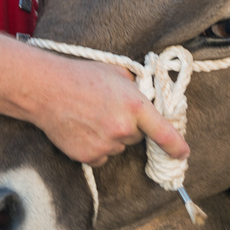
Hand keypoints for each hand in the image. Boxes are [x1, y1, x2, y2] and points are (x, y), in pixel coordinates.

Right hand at [32, 60, 189, 166]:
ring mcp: (106, 145)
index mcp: (135, 106)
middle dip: (128, 126)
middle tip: (108, 109)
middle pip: (137, 136)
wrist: (46, 91)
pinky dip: (95, 147)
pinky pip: (101, 156)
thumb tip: (143, 96)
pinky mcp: (89, 156)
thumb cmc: (80, 76)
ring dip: (110, 136)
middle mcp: (124, 129)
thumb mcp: (116, 72)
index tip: (183, 154)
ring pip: (118, 146)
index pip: (164, 132)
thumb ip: (134, 87)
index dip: (176, 146)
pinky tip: (83, 129)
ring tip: (90, 117)